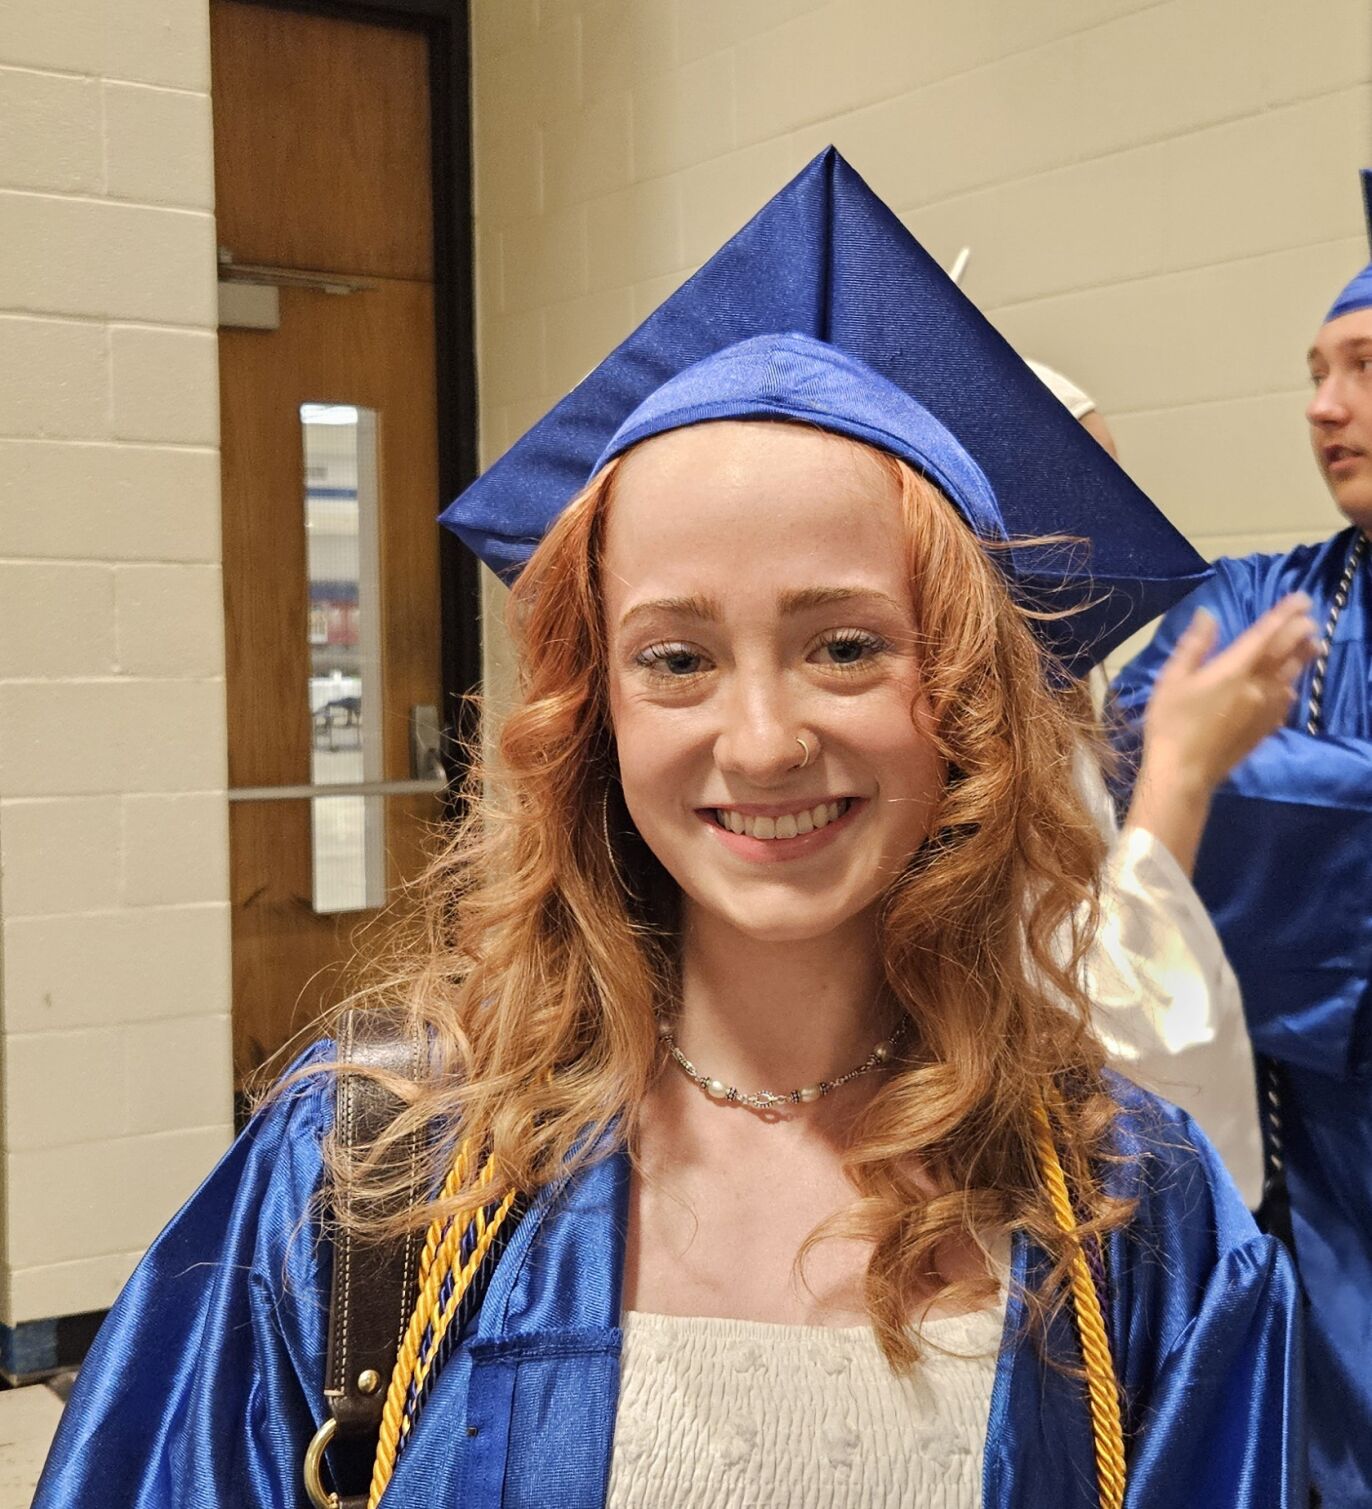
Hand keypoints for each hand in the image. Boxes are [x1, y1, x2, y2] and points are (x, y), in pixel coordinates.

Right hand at [1123, 593, 1317, 876]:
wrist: (1184, 773)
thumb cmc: (1171, 723)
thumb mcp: (1172, 679)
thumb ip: (1194, 645)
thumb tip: (1208, 615)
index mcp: (1235, 670)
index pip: (1267, 634)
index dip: (1285, 614)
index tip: (1301, 598)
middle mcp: (1258, 686)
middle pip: (1286, 653)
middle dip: (1299, 631)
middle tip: (1310, 615)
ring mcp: (1266, 709)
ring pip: (1291, 676)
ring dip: (1303, 656)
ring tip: (1312, 643)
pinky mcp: (1265, 728)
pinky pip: (1286, 701)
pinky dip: (1292, 685)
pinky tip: (1290, 686)